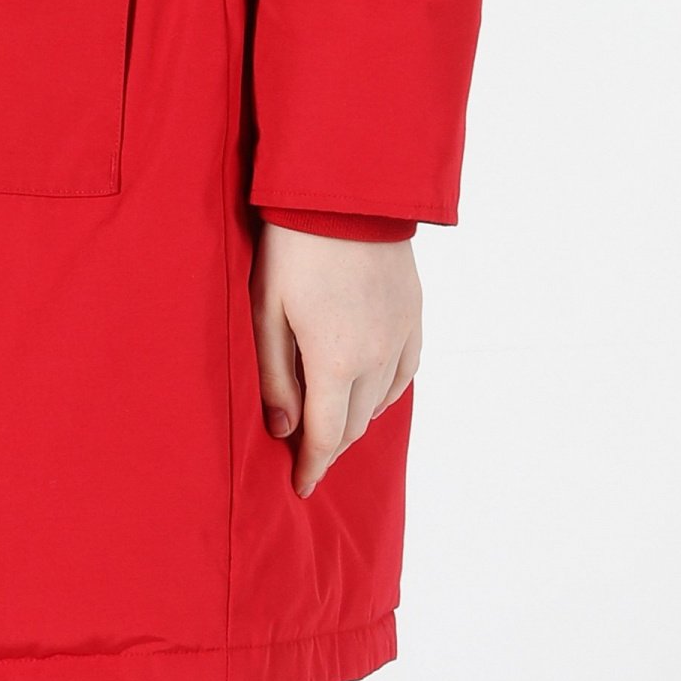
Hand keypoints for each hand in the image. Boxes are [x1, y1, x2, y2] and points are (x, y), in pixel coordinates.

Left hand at [252, 224, 422, 498]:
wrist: (346, 193)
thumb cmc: (293, 247)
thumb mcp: (266, 310)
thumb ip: (274, 375)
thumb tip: (282, 429)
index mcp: (335, 362)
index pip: (325, 437)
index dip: (312, 467)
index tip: (300, 487)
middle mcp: (376, 359)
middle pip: (354, 425)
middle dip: (330, 446)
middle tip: (307, 453)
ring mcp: (401, 337)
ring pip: (381, 402)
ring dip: (356, 420)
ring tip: (332, 424)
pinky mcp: (415, 315)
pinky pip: (405, 373)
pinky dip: (385, 392)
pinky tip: (369, 391)